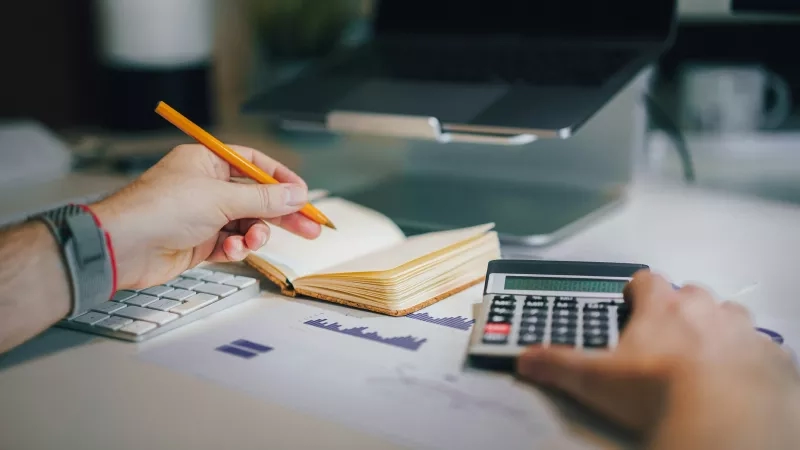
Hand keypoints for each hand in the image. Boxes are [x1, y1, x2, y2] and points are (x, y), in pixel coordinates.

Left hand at [90, 144, 320, 289]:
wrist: (123, 246)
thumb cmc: (160, 209)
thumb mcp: (220, 198)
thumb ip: (263, 198)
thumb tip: (296, 195)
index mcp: (207, 162)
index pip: (254, 164)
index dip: (281, 179)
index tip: (304, 195)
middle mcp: (206, 186)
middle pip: (256, 197)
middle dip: (282, 214)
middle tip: (311, 228)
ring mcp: (203, 215)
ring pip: (246, 223)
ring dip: (255, 234)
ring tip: (253, 241)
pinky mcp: (199, 242)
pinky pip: (231, 244)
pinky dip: (235, 249)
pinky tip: (232, 252)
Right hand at [516, 270, 799, 434]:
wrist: (724, 417)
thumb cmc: (659, 390)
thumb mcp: (596, 380)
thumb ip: (558, 364)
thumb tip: (524, 359)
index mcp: (663, 307)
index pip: (646, 280)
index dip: (637, 291)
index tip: (631, 304)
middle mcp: (705, 309)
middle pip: (690, 294)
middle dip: (679, 309)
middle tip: (665, 338)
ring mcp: (742, 331)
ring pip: (729, 316)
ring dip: (718, 329)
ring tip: (704, 357)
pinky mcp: (771, 358)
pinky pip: (762, 349)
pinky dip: (750, 359)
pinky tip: (737, 379)